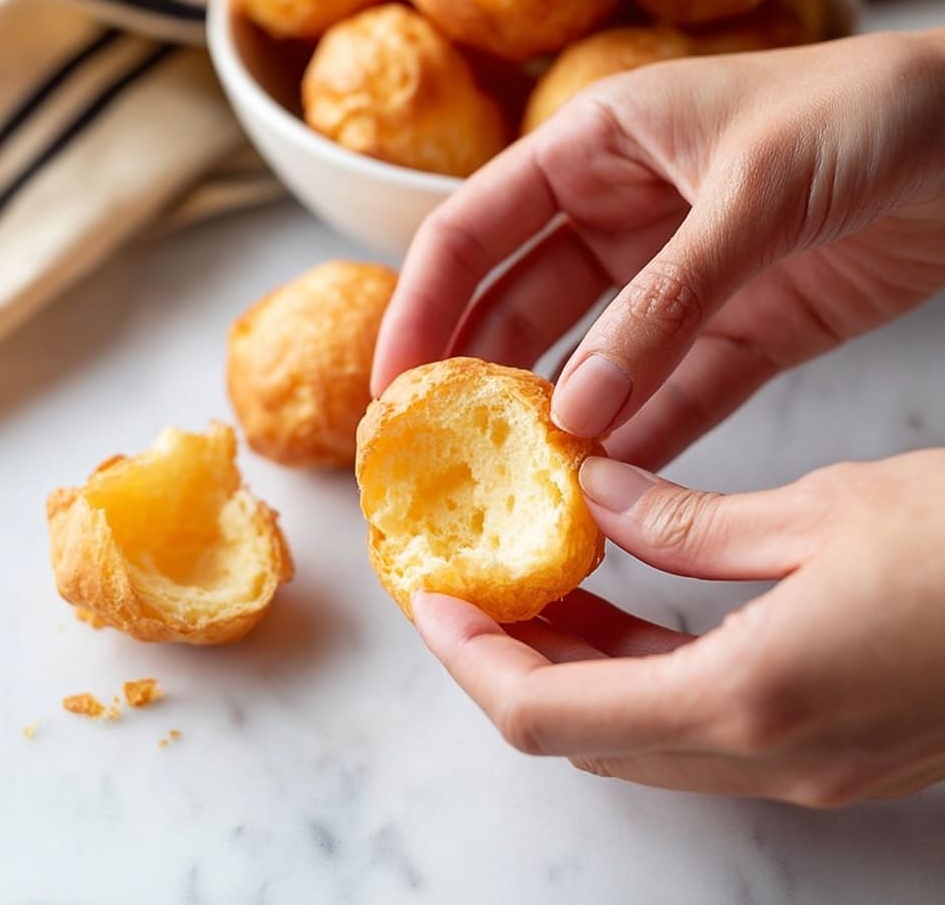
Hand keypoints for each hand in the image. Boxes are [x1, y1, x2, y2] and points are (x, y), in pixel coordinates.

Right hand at [372, 30, 944, 467]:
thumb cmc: (866, 112)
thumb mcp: (751, 194)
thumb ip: (662, 303)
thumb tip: (576, 409)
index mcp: (597, 143)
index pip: (472, 228)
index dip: (420, 306)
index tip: (390, 387)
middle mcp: (625, 209)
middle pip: (520, 303)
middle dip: (477, 377)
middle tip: (439, 456)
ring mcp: (682, 274)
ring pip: (594, 358)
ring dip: (559, 418)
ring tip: (519, 487)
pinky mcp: (746, 325)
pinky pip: (677, 391)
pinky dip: (642, 436)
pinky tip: (608, 488)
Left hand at [413, 448, 944, 805]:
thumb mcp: (824, 510)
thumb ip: (692, 520)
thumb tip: (600, 495)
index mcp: (750, 700)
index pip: (552, 717)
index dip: (473, 663)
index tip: (433, 601)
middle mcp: (768, 757)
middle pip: (586, 734)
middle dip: (512, 661)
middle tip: (471, 581)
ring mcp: (803, 766)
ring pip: (639, 733)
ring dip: (573, 666)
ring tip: (532, 577)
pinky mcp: (829, 748)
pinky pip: (697, 721)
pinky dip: (638, 669)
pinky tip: (619, 598)